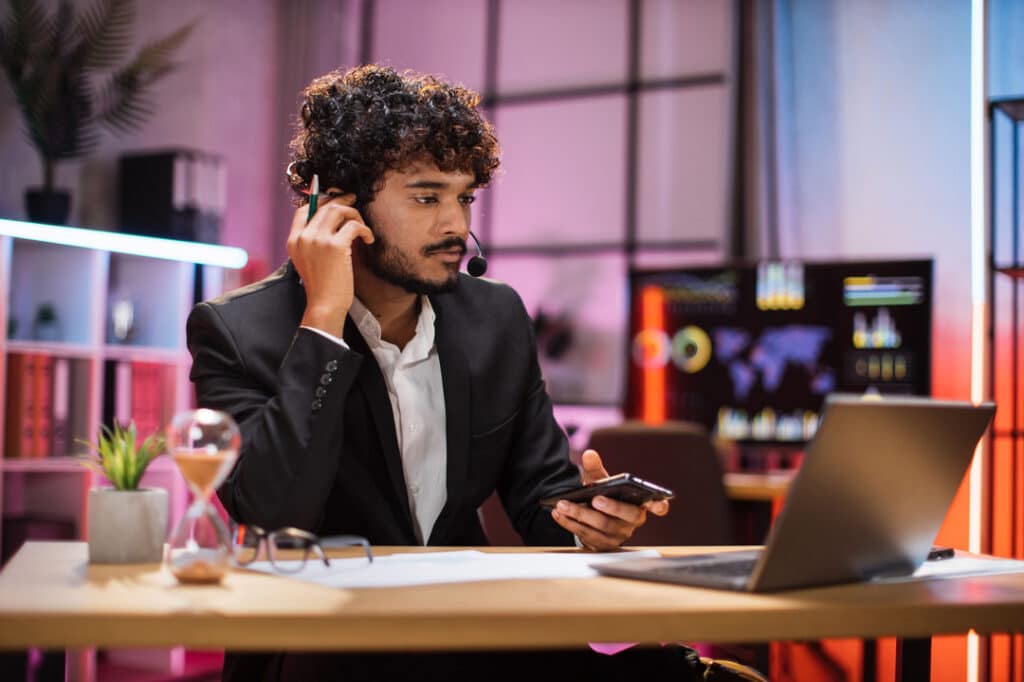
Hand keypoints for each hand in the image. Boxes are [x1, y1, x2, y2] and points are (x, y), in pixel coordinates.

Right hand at [286, 192, 374, 335]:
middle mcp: (304, 237)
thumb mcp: (307, 261)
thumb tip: (332, 222)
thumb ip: (312, 242)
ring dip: (355, 214)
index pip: (303, 209)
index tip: (335, 203)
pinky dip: (365, 230)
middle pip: (324, 205)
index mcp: (294, 240)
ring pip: (338, 210)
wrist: (325, 305)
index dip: (320, 201)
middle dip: (342, 202)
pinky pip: (354, 226)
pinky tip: (369, 239)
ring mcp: (318, 240)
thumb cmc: (321, 286)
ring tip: (362, 226)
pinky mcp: (335, 246)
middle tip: (354, 202)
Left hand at [550, 450, 669, 550]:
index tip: (660, 503)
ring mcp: (617, 536)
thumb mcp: (601, 481)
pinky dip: (570, 523)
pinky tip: (558, 513)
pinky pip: (586, 535)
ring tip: (563, 504)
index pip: (657, 506)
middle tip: (595, 499)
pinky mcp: (601, 545)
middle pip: (626, 516)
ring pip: (601, 526)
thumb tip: (588, 454)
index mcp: (639, 504)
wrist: (590, 517)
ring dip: (580, 514)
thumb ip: (596, 468)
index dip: (660, 506)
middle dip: (611, 507)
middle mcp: (632, 522)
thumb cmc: (602, 496)